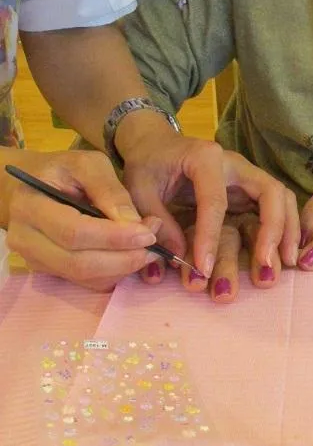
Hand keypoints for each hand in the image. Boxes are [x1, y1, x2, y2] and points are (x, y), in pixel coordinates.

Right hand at [1, 149, 160, 291]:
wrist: (31, 186)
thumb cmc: (62, 170)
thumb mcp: (86, 164)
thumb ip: (109, 189)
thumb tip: (134, 223)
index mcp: (30, 206)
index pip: (75, 232)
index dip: (114, 237)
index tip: (149, 232)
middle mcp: (24, 239)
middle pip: (78, 263)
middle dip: (123, 258)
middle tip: (155, 246)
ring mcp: (34, 259)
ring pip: (83, 277)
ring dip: (122, 268)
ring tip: (150, 250)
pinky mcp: (47, 271)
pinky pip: (84, 281)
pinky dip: (113, 273)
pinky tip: (131, 255)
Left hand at [118, 122, 300, 284]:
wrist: (156, 144)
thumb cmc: (147, 164)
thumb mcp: (139, 189)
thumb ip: (157, 220)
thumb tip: (179, 257)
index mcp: (205, 157)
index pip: (215, 200)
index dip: (210, 236)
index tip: (203, 269)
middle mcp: (235, 163)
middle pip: (270, 191)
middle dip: (273, 228)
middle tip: (267, 264)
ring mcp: (246, 175)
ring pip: (282, 197)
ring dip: (288, 229)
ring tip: (287, 262)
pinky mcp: (249, 188)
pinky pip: (277, 204)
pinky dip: (285, 227)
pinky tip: (284, 252)